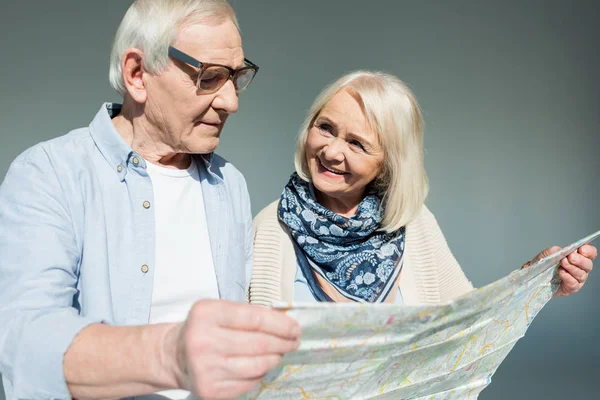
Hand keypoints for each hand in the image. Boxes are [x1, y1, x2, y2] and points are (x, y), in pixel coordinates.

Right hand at [165, 299, 300, 398]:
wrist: (174, 356)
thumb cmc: (203, 328)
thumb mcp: (219, 310)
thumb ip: (248, 313)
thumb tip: (285, 322)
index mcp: (206, 314)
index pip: (254, 318)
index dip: (280, 324)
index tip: (295, 327)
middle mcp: (203, 341)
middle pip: (259, 343)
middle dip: (283, 342)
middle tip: (294, 341)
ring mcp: (206, 369)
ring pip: (257, 366)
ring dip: (275, 358)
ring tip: (280, 352)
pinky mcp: (210, 390)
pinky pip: (249, 382)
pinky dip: (261, 373)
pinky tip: (262, 365)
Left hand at [525, 244, 596, 296]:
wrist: (533, 277)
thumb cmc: (542, 265)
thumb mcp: (545, 255)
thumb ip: (553, 251)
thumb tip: (560, 250)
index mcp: (578, 258)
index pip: (590, 254)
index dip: (588, 251)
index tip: (581, 249)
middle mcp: (580, 269)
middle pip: (588, 265)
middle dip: (580, 260)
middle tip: (570, 257)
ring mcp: (577, 279)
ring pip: (581, 275)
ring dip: (572, 268)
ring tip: (563, 264)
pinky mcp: (570, 288)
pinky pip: (574, 284)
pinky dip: (568, 278)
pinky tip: (562, 273)